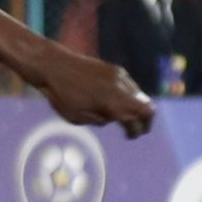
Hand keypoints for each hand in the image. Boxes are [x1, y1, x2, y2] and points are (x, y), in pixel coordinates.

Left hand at [32, 47, 154, 138]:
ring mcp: (120, 77)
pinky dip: (129, 96)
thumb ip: (100, 120)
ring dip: (136, 107)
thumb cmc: (61, 95)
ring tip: (124, 115)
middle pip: (148, 107)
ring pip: (140, 96)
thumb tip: (112, 118)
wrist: (53, 65)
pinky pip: (130, 86)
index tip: (130, 136)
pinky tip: (115, 100)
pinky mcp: (115, 69)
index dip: (136, 131)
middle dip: (145, 120)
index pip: (138, 121)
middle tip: (136, 128)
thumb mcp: (77, 118)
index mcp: (113, 104)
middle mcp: (122, 89)